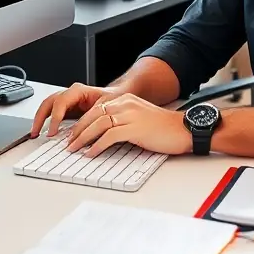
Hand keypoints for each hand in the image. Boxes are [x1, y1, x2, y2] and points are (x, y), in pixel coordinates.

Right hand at [30, 83, 120, 137]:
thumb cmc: (114, 99)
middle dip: (40, 117)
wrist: (119, 96)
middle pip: (49, 102)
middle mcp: (70, 94)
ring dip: (40, 119)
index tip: (53, 132)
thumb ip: (92, 117)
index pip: (61, 102)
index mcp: (78, 91)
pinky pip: (52, 113)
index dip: (55, 117)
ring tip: (35, 134)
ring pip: (48, 107)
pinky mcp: (68, 109)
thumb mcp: (106, 107)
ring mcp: (68, 101)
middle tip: (36, 133)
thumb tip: (79, 132)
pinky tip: (44, 132)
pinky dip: (46, 122)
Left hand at [66, 93, 191, 156]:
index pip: (97, 108)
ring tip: (74, 149)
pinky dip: (97, 146)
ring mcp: (131, 115)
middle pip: (94, 114)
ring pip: (98, 124)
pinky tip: (91, 153)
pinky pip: (110, 136)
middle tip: (69, 142)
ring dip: (83, 138)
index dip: (82, 121)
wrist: (184, 130)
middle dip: (78, 130)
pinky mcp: (135, 128)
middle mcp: (126, 104)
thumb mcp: (139, 118)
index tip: (74, 133)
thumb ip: (123, 120)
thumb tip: (104, 134)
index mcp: (126, 100)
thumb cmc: (164, 128)